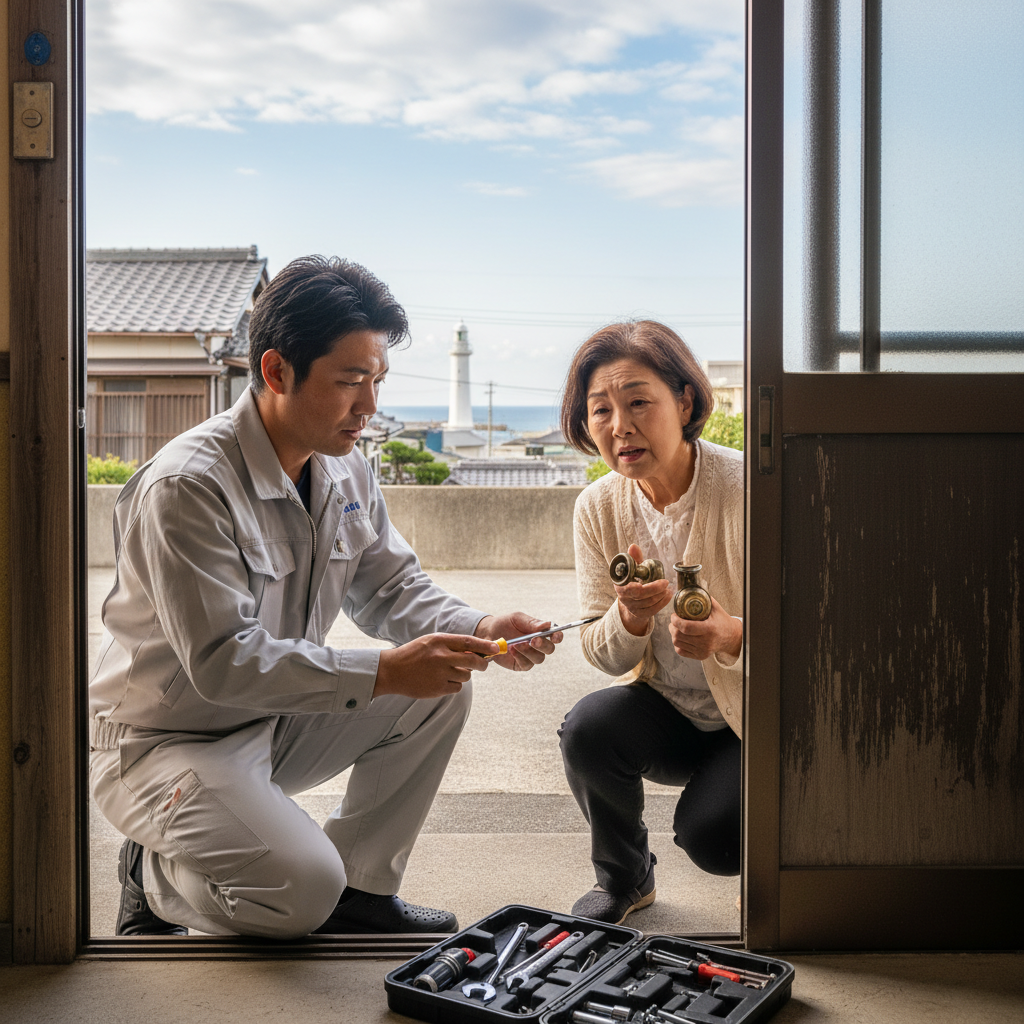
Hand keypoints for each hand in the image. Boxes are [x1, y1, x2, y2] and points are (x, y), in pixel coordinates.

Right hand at [374, 632, 498, 698]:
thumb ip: (452, 645)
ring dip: (463, 674)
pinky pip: (457, 687)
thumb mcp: (431, 642)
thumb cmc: (414, 654)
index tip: (497, 648)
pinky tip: (442, 681)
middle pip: (473, 661)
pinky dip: (454, 685)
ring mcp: (440, 674)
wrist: (392, 671)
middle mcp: (441, 657)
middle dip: (483, 664)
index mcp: (440, 641)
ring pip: (466, 676)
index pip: (469, 642)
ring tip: (449, 672)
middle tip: (484, 665)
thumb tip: (477, 651)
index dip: (485, 646)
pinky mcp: (438, 689)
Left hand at [475, 611, 561, 671]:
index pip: (555, 636)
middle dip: (543, 645)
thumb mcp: (517, 618)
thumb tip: (548, 624)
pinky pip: (526, 664)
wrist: (488, 632)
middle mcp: (539, 645)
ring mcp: (530, 656)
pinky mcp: (521, 664)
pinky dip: (520, 657)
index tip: (554, 636)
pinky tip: (511, 650)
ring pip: (539, 658)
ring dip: (529, 652)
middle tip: (533, 641)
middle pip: (550, 649)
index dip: (557, 637)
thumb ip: (532, 623)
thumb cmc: (506, 623)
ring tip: (516, 644)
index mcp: (541, 632)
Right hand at [615, 544, 673, 636]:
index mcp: (620, 586)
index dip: (635, 587)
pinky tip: (668, 595)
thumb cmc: (633, 580)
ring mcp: (633, 608)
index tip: (641, 584)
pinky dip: (663, 603)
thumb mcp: (632, 569)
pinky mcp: (641, 614)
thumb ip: (634, 558)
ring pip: (649, 603)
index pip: (628, 588)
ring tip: (668, 588)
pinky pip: (653, 610)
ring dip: (660, 595)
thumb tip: (633, 546)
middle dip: (654, 589)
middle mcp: (625, 598)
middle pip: (641, 596)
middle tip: (665, 582)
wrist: (630, 600)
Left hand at [669, 596, 742, 660]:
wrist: (731, 637)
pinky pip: (680, 651)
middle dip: (672, 626)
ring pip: (677, 643)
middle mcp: (706, 642)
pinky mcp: (700, 656)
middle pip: (679, 636)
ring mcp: (702, 651)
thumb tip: (690, 588)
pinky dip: (678, 643)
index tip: (674, 615)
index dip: (675, 621)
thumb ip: (703, 598)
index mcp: (709, 629)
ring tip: (676, 628)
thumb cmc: (722, 621)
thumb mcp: (715, 607)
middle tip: (674, 620)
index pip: (686, 627)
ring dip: (673, 634)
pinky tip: (681, 637)